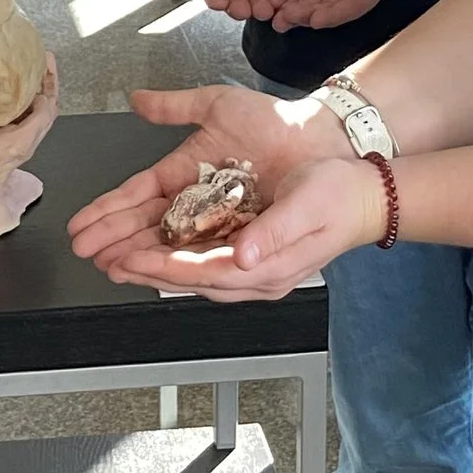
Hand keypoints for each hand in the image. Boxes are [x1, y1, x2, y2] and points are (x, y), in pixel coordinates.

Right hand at [64, 82, 352, 267]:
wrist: (324, 140)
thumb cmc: (278, 123)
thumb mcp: (219, 106)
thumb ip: (177, 106)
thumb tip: (139, 99)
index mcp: (186, 177)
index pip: (138, 199)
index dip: (109, 213)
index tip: (82, 226)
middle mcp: (200, 209)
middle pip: (149, 230)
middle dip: (116, 242)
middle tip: (87, 251)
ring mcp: (222, 228)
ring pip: (174, 249)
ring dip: (143, 258)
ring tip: (114, 264)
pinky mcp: (247, 244)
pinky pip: (210, 259)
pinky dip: (183, 265)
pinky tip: (157, 270)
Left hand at [79, 149, 390, 300]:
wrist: (367, 195)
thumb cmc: (341, 197)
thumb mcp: (310, 205)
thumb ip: (276, 233)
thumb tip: (244, 256)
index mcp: (267, 267)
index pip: (201, 272)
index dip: (161, 266)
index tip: (129, 259)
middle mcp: (256, 274)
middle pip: (189, 277)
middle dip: (145, 270)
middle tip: (105, 261)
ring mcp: (254, 267)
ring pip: (192, 271)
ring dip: (154, 264)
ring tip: (118, 256)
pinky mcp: (252, 255)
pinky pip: (205, 260)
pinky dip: (176, 254)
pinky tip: (157, 247)